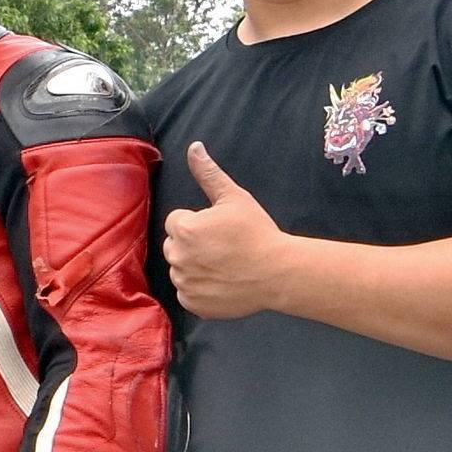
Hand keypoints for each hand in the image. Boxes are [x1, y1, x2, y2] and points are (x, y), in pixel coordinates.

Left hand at [161, 141, 301, 320]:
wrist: (277, 272)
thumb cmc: (257, 232)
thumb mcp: (234, 198)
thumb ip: (209, 173)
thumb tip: (194, 148)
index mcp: (184, 229)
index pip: (177, 221)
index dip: (197, 223)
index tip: (218, 229)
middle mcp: (178, 257)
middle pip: (174, 245)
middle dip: (192, 244)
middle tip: (221, 247)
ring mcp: (184, 283)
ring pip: (180, 270)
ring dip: (194, 267)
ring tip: (223, 265)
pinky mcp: (193, 304)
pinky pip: (187, 293)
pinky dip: (199, 290)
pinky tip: (221, 282)